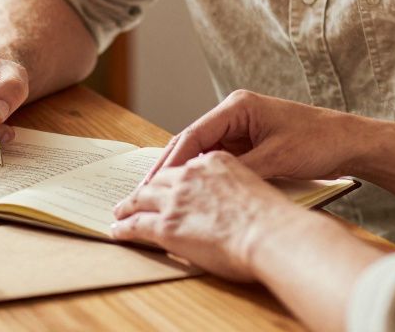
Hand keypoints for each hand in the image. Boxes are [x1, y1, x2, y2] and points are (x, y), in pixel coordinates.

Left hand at [111, 151, 304, 280]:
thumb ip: (239, 185)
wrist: (272, 234)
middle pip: (161, 177)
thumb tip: (232, 198)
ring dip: (129, 205)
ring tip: (119, 212)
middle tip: (134, 197)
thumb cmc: (276, 217)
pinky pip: (137, 223)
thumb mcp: (261, 183)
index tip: (164, 182)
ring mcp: (177, 197)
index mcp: (217, 160)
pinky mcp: (168, 223)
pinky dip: (125, 227)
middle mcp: (192, 174)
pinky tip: (117, 230)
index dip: (172, 174)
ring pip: (143, 198)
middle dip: (146, 188)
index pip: (186, 163)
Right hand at [145, 90, 363, 183]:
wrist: (348, 141)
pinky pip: (219, 159)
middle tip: (146, 191)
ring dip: (186, 172)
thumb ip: (240, 171)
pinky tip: (192, 192)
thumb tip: (207, 186)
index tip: (153, 182)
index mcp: (237, 106)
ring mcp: (240, 127)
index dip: (172, 160)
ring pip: (203, 152)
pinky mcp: (248, 142)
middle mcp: (234, 113)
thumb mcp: (276, 159)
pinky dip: (205, 174)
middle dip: (171, 167)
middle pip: (192, 141)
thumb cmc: (318, 141)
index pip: (193, 133)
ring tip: (163, 195)